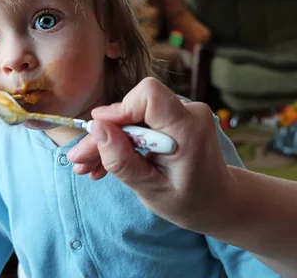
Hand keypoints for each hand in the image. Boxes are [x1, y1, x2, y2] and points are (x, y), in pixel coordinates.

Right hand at [67, 77, 234, 229]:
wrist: (216, 201)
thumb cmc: (189, 201)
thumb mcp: (152, 191)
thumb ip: (123, 162)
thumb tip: (95, 127)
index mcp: (188, 130)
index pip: (149, 95)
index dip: (120, 109)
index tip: (99, 132)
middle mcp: (188, 112)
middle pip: (133, 108)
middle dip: (104, 133)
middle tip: (80, 160)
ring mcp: (182, 112)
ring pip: (132, 115)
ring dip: (108, 139)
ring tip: (87, 168)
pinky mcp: (173, 117)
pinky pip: (139, 121)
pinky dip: (122, 140)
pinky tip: (102, 163)